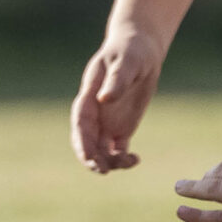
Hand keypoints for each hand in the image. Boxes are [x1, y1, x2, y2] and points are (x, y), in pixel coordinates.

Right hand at [70, 29, 163, 172]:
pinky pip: (117, 149)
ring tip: (129, 162)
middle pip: (86, 141)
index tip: (87, 156)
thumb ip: (117, 80)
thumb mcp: (127, 62)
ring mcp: (107, 122)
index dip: (81, 141)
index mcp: (89, 96)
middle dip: (91, 158)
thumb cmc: (131, 51)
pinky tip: (135, 160)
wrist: (141, 50)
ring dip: (109, 161)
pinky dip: (123, 158)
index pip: (80, 122)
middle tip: (103, 171)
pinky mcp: (121, 128)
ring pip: (101, 150)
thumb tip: (104, 99)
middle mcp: (95, 113)